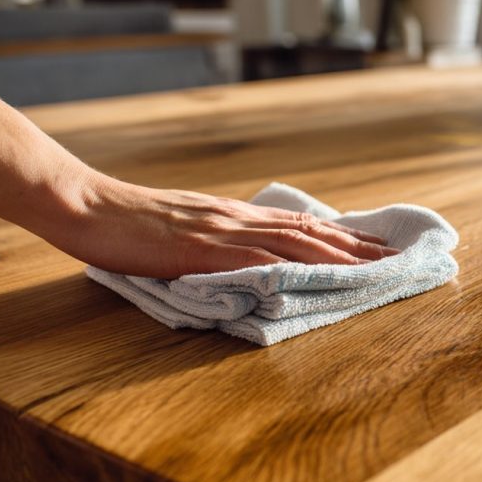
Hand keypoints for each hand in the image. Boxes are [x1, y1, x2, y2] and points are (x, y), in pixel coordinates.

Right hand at [50, 174, 397, 278]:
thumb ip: (218, 241)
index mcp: (234, 214)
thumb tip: (248, 261)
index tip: (374, 245)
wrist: (85, 204)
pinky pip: (257, 258)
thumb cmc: (128, 222)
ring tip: (375, 266)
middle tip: (396, 256)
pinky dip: (293, 267)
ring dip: (339, 255)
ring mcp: (223, 230)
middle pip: (310, 230)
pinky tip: (318, 276)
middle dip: (356, 245)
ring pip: (295, 242)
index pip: (300, 224)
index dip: (341, 235)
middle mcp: (238, 217)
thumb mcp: (184, 228)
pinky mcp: (203, 248)